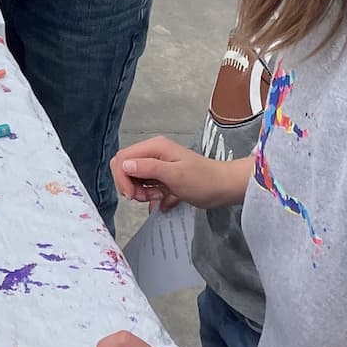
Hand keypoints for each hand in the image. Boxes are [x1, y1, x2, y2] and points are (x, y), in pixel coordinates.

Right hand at [111, 137, 247, 212]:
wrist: (224, 188)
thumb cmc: (203, 180)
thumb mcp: (175, 175)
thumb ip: (148, 169)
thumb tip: (124, 165)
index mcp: (154, 147)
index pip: (122, 158)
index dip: (122, 178)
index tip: (132, 195)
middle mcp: (153, 153)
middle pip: (125, 168)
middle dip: (130, 186)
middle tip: (146, 197)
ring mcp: (158, 165)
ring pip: (135, 179)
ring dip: (142, 192)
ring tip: (159, 197)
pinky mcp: (163, 177)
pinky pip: (146, 186)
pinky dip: (150, 195)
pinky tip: (164, 199)